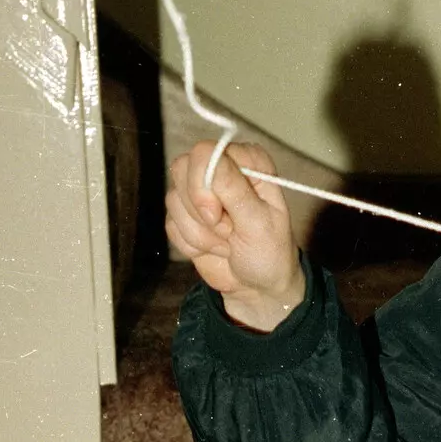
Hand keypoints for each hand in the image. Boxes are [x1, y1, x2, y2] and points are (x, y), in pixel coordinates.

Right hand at [165, 142, 305, 331]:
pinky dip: (192, 244)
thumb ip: (233, 188)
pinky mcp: (186, 214)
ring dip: (200, 233)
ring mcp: (201, 190)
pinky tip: (214, 248)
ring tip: (227, 242)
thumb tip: (209, 156)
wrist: (258, 288)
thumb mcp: (258, 222)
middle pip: (182, 170)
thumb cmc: (269, 254)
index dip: (205, 187)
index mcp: (246, 161)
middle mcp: (221, 168)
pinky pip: (171, 223)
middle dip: (200, 212)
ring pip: (173, 199)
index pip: (204, 153)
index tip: (220, 216)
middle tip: (228, 231)